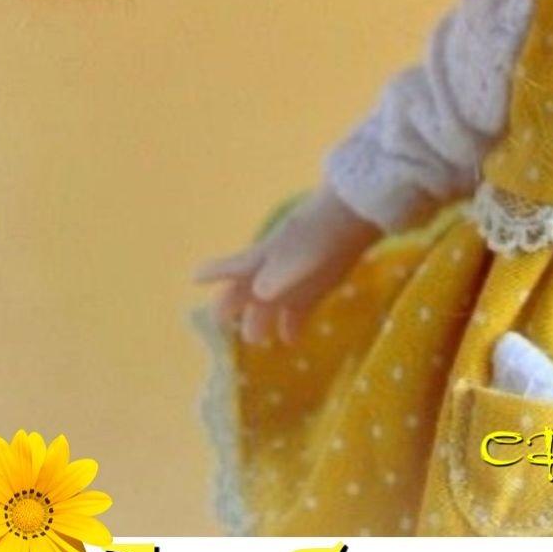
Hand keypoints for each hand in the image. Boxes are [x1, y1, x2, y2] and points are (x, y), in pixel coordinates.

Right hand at [194, 185, 377, 345]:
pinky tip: (292, 338)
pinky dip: (293, 323)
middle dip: (240, 308)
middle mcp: (277, 266)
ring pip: (275, 300)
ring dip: (265, 319)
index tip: (195, 276)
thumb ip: (278, 277)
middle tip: (223, 325)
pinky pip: (300, 305)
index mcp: (264, 258)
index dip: (214, 272)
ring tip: (257, 339)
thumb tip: (258, 295)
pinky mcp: (320, 281)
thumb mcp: (298, 255)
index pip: (234, 268)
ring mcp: (299, 273)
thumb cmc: (321, 235)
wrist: (357, 213)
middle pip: (252, 290)